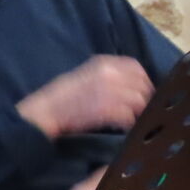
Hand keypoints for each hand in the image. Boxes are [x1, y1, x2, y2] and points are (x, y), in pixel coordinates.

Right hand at [17, 55, 152, 138]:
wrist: (45, 111)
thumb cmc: (65, 97)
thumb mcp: (88, 75)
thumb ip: (110, 76)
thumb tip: (134, 85)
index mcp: (104, 62)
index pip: (136, 67)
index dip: (143, 82)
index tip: (143, 94)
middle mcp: (108, 72)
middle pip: (142, 85)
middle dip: (144, 99)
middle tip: (140, 111)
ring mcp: (108, 90)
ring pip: (139, 101)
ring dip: (138, 113)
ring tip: (130, 120)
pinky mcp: (106, 108)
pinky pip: (129, 117)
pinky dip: (129, 123)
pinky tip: (122, 127)